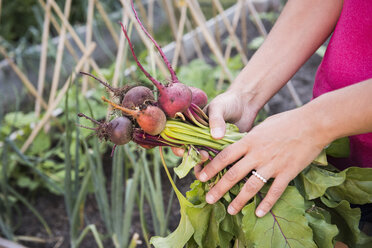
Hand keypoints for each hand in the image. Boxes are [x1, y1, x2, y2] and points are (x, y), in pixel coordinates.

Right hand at [171, 89, 259, 173]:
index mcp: (192, 127)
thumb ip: (215, 120)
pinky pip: (219, 162)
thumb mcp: (219, 107)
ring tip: (214, 165)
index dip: (178, 148)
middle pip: (191, 155)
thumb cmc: (228, 102)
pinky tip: (225, 167)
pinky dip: (220, 167)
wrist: (246, 104)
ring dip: (206, 167)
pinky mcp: (224, 152)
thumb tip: (216, 136)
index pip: (179, 140)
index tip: (183, 150)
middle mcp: (199, 138)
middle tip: (204, 157)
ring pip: (204, 162)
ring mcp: (211, 146)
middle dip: (194, 160)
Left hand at [198, 106, 328, 216]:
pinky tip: (258, 213)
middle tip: (209, 199)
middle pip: (233, 174)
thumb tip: (240, 146)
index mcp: (249, 141)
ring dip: (239, 200)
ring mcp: (272, 164)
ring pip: (251, 186)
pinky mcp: (287, 172)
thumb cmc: (287, 121)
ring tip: (230, 210)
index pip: (225, 156)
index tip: (201, 177)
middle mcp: (258, 154)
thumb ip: (250, 138)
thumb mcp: (263, 126)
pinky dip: (266, 204)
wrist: (313, 123)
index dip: (211, 168)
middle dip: (219, 188)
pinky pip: (275, 192)